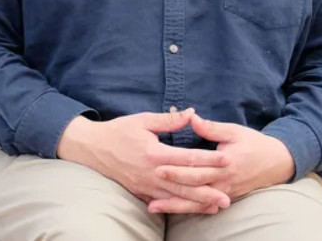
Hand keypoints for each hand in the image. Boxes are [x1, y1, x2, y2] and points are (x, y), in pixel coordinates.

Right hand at [57, 109, 231, 213]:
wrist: (92, 149)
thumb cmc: (118, 131)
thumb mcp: (142, 120)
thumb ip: (169, 119)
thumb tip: (192, 113)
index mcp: (154, 153)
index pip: (187, 158)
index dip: (208, 159)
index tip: (226, 159)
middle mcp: (152, 173)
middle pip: (185, 184)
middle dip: (208, 190)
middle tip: (228, 195)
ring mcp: (146, 186)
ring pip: (176, 198)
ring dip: (198, 203)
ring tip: (216, 206)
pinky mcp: (141, 193)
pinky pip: (164, 203)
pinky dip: (180, 207)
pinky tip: (193, 209)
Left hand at [149, 114, 295, 211]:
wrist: (276, 163)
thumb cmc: (254, 143)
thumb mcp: (234, 131)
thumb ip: (211, 128)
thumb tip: (192, 117)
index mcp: (224, 164)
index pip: (197, 168)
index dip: (177, 169)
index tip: (158, 166)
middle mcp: (223, 182)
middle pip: (193, 188)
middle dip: (170, 188)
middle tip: (149, 188)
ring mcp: (224, 192)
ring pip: (196, 203)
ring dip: (175, 206)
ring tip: (153, 207)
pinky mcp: (225, 197)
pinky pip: (203, 207)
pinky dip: (187, 210)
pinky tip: (171, 211)